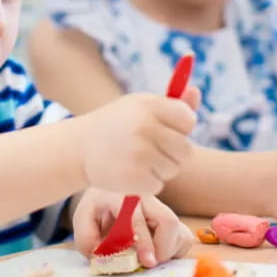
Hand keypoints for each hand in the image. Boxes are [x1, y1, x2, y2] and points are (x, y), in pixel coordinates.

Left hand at [72, 189, 193, 266]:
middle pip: (169, 221)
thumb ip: (86, 239)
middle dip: (163, 248)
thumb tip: (102, 257)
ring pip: (179, 232)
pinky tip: (155, 249)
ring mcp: (162, 207)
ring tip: (145, 253)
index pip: (137, 218)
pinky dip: (172, 251)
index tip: (147, 262)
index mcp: (123, 196)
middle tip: (148, 262)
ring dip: (165, 251)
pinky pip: (183, 238)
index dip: (144, 241)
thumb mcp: (83, 219)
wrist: (108, 189)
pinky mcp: (172, 218)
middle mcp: (147, 199)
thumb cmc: (97, 207)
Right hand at [76, 90, 197, 194]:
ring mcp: (138, 154)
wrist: (80, 147)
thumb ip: (173, 104)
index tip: (166, 130)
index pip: (188, 120)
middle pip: (185, 150)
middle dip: (173, 153)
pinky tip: (130, 171)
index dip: (180, 128)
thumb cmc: (118, 124)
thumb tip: (196, 91)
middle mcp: (144, 127)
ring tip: (138, 159)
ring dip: (160, 168)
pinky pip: (158, 185)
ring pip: (173, 169)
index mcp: (149, 106)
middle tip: (153, 149)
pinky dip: (147, 182)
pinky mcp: (133, 177)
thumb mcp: (142, 107)